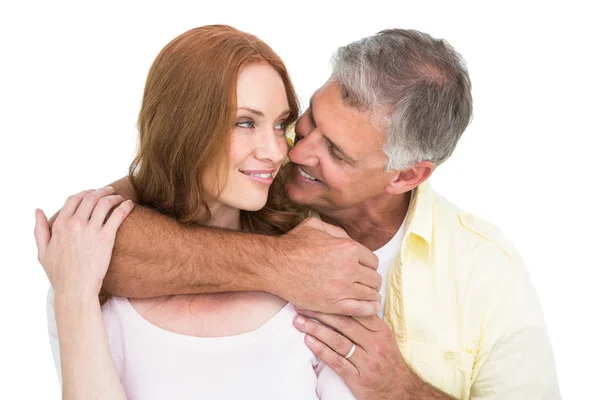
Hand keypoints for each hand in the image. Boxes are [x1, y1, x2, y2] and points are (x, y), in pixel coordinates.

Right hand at [34, 187, 133, 296]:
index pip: (73, 199)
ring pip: (104, 203)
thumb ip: (40, 230)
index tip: (93, 193)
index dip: (85, 193)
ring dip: (114, 197)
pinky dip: (125, 206)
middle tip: (111, 191)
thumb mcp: (43, 252)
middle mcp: (75, 224)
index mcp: (60, 225)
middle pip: (90, 197)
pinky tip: (130, 204)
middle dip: (102, 191)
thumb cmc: (60, 275)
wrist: (75, 289)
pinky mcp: (105, 237)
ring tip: (121, 198)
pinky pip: (117, 214)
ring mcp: (90, 230)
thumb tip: (38, 210)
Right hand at [274, 217, 381, 316]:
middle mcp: (349, 268)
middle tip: (365, 283)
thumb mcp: (315, 225)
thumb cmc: (292, 244)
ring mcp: (342, 288)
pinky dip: (369, 308)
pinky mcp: (333, 304)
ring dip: (370, 294)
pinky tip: (371, 306)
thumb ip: (337, 231)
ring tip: (367, 294)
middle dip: (371, 280)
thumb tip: (349, 240)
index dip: (369, 265)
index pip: (372, 261)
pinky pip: (361, 309)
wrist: (274, 265)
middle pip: (373, 278)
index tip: (364, 269)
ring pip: (370, 294)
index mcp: (348, 248)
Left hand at [293, 310, 451, 399]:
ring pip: (338, 341)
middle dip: (320, 312)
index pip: (355, 311)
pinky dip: (321, 350)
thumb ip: (368, 323)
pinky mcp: (358, 378)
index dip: (334, 302)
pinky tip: (308, 341)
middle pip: (343, 323)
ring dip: (316, 329)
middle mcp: (374, 344)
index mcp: (380, 331)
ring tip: (299, 321)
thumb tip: (347, 303)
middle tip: (302, 305)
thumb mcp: (384, 339)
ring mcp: (366, 361)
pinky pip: (336, 361)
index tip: (317, 295)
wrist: (400, 390)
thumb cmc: (388, 362)